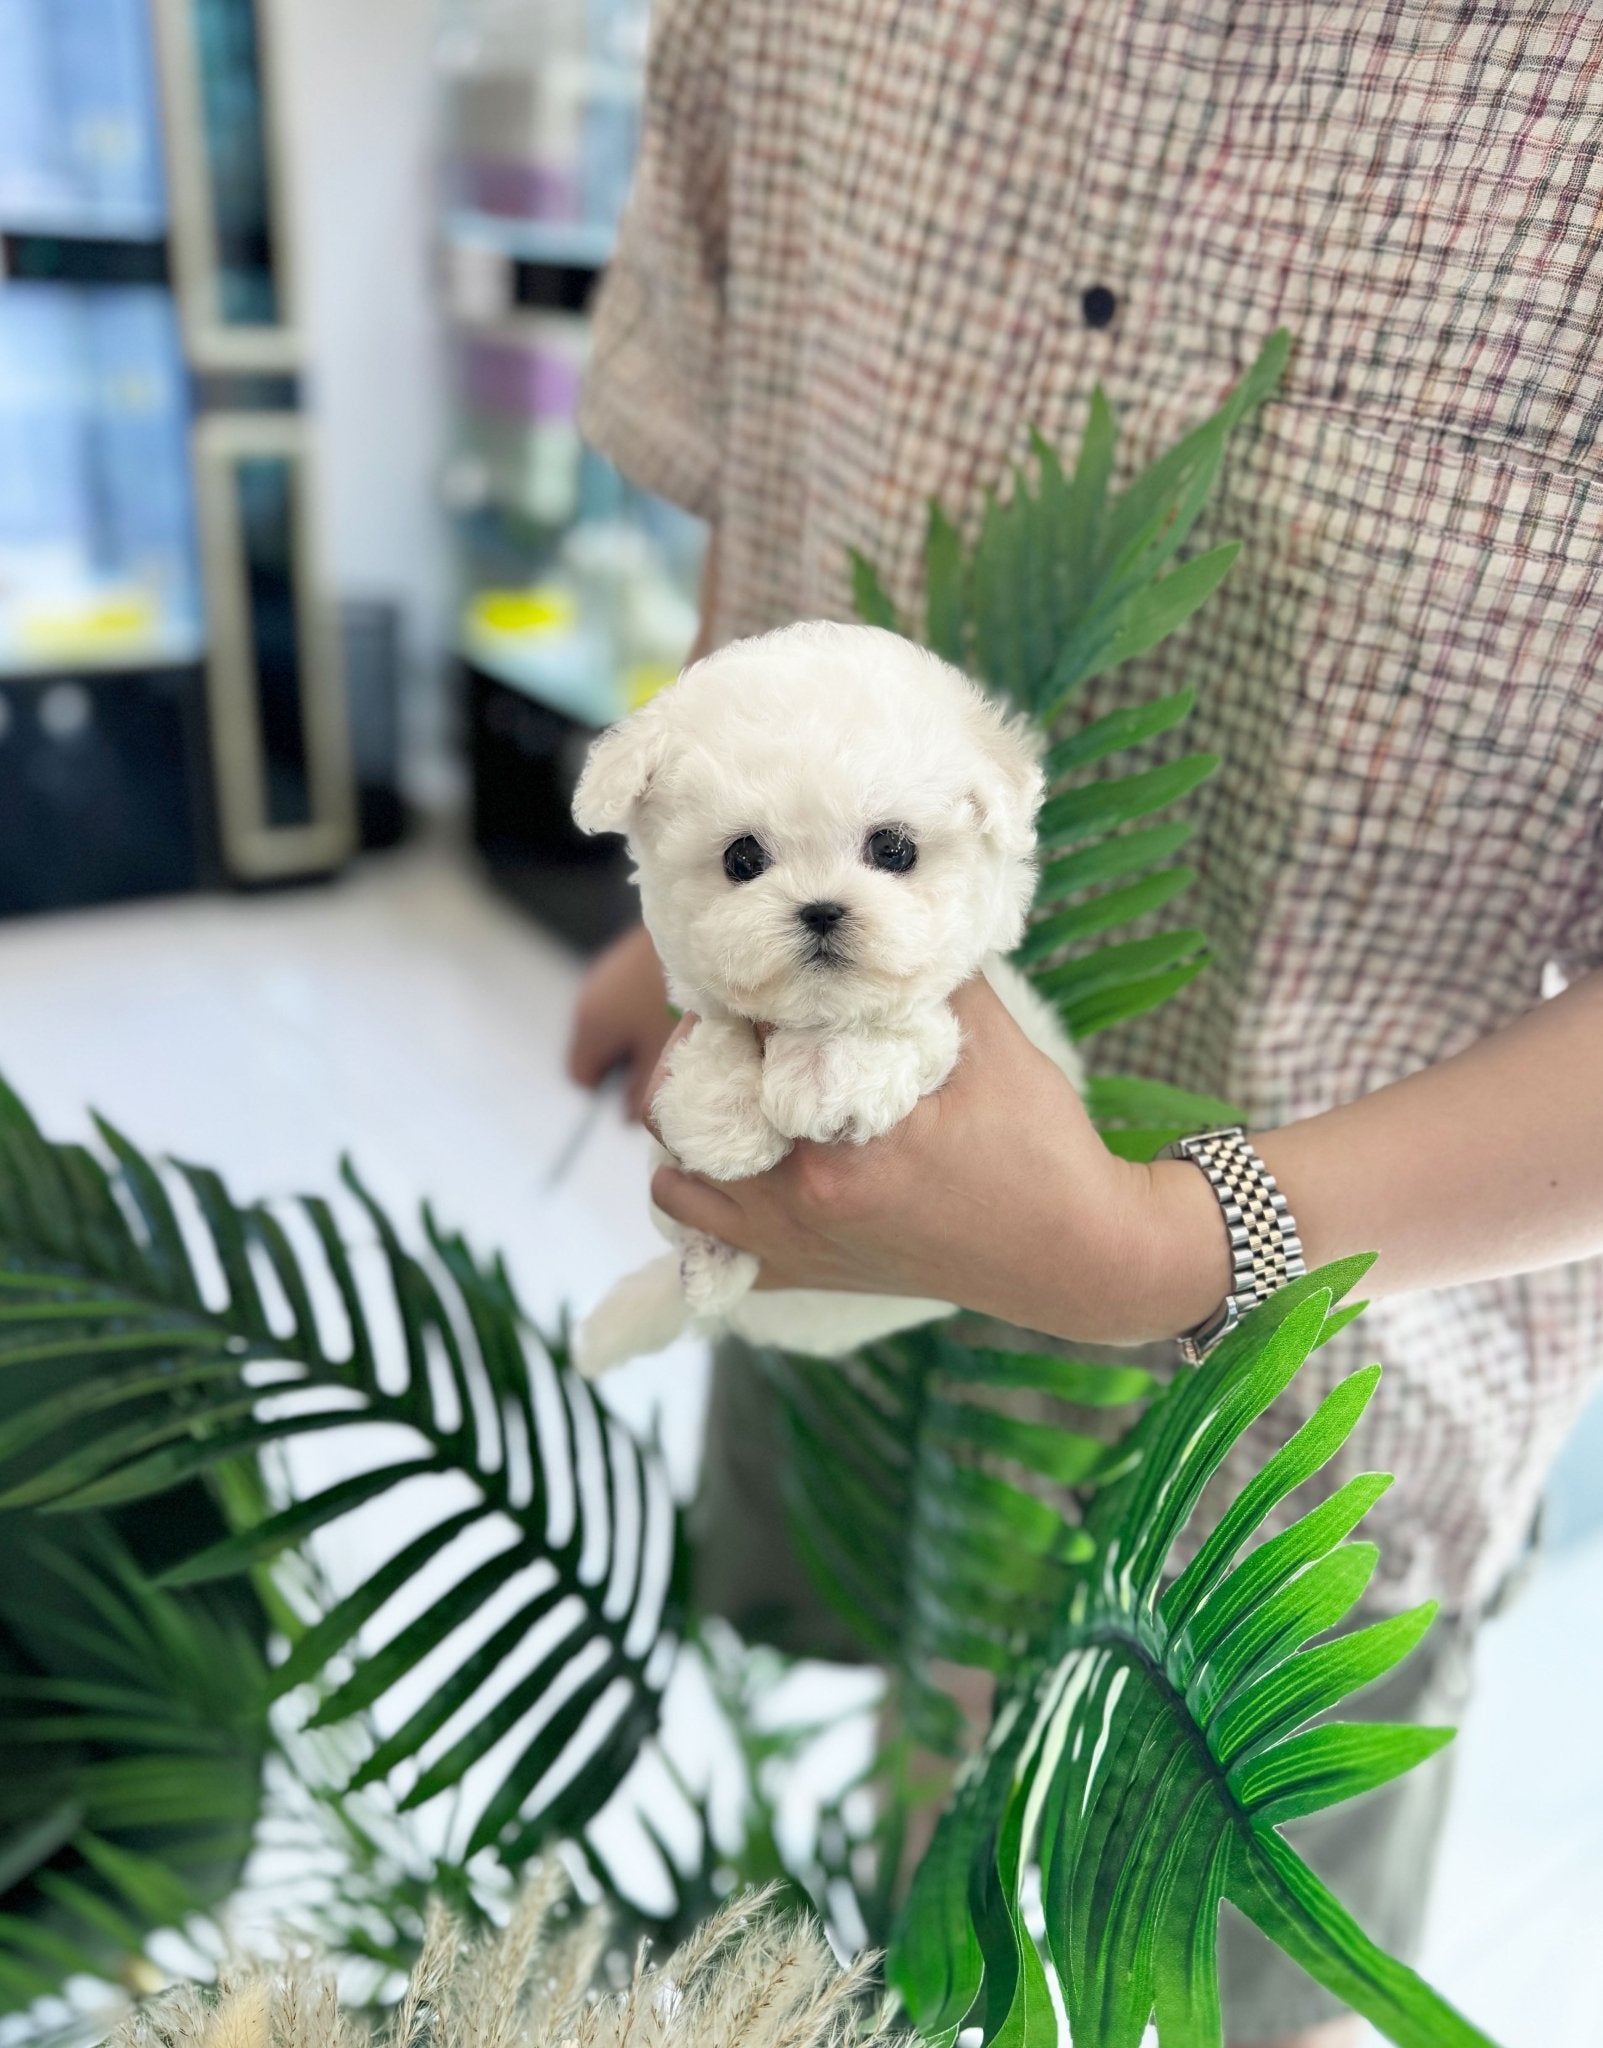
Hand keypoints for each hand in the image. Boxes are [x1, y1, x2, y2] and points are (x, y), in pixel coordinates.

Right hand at [567, 922, 676, 1119]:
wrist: (701, 927)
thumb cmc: (682, 1001)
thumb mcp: (666, 1059)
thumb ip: (644, 1094)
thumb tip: (630, 1116)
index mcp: (590, 1025)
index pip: (581, 1078)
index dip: (610, 1095)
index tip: (644, 1095)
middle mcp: (591, 996)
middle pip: (601, 1049)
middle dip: (630, 1065)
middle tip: (669, 1069)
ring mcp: (610, 971)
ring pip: (621, 1022)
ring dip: (645, 1035)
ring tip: (683, 1037)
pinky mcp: (634, 955)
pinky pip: (635, 997)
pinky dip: (654, 1008)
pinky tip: (687, 1008)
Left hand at [647, 977, 1230, 1345]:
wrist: (1074, 1255)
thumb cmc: (1041, 1148)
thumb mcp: (991, 1043)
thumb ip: (924, 976)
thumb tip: (872, 916)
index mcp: (839, 1141)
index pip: (746, 1039)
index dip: (750, 990)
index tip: (771, 967)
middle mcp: (799, 1200)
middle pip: (688, 1104)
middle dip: (706, 1050)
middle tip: (747, 1019)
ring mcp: (792, 1246)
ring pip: (676, 1177)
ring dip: (691, 1126)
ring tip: (736, 1087)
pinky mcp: (800, 1275)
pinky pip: (703, 1242)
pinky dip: (702, 1198)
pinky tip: (736, 1159)